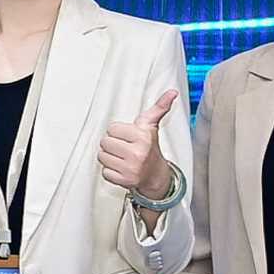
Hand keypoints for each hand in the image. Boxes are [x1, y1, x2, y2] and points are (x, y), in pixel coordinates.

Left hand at [98, 87, 180, 202]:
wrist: (156, 174)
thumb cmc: (149, 147)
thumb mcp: (151, 126)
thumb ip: (159, 107)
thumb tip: (172, 92)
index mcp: (142, 137)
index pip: (112, 128)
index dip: (118, 132)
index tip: (127, 136)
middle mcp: (137, 153)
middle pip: (104, 142)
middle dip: (112, 144)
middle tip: (124, 147)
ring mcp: (130, 168)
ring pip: (102, 156)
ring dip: (109, 157)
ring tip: (122, 157)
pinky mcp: (124, 181)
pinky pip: (104, 172)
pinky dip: (110, 171)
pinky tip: (121, 168)